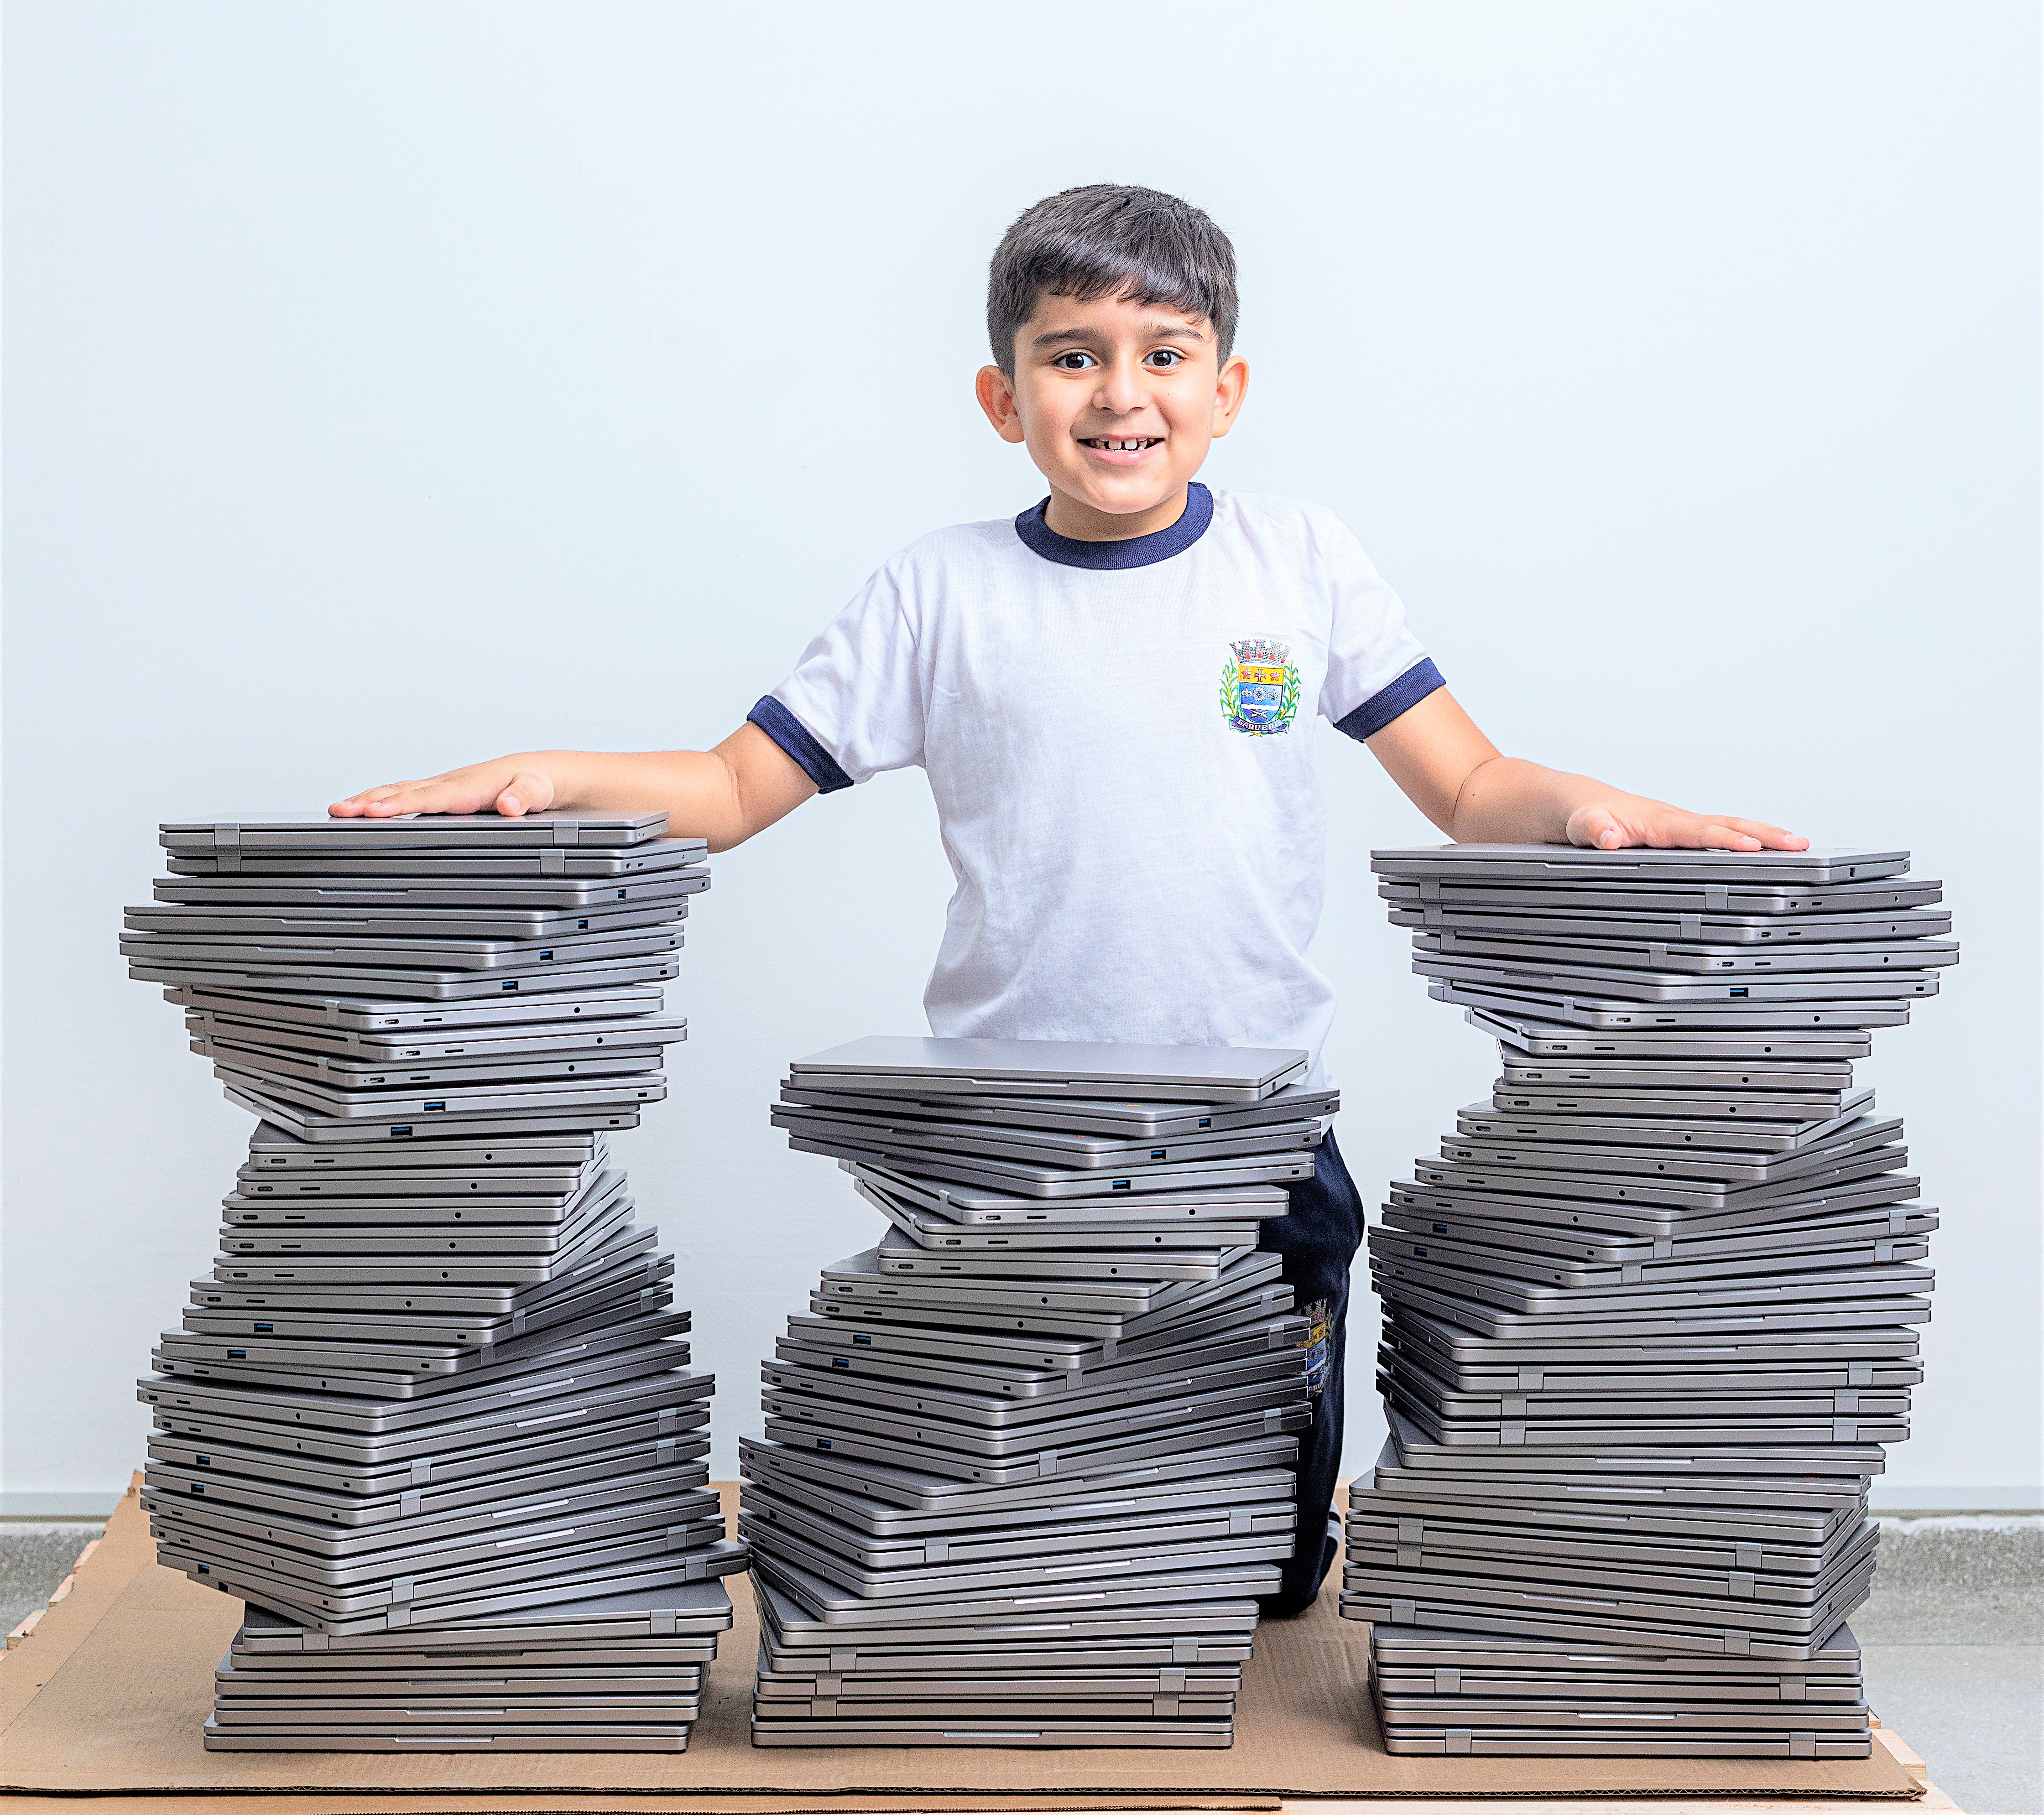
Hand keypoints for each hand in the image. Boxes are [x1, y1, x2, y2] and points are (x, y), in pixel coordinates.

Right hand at [329, 759, 557, 819]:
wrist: (536, 774)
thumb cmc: (535, 783)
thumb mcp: (537, 791)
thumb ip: (524, 798)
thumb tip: (509, 805)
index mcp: (468, 787)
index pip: (429, 798)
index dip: (401, 805)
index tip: (374, 810)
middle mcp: (449, 784)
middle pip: (404, 792)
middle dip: (371, 800)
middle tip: (340, 810)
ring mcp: (441, 789)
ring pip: (399, 791)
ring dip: (368, 799)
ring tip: (338, 810)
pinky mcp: (439, 794)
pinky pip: (405, 795)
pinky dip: (380, 800)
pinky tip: (361, 809)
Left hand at [1566, 796, 1808, 853]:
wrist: (1582, 806)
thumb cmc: (1585, 817)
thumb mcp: (1583, 826)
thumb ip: (1594, 830)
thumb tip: (1608, 837)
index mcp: (1659, 823)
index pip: (1698, 832)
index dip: (1725, 840)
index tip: (1751, 846)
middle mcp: (1678, 822)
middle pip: (1728, 825)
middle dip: (1763, 834)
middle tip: (1799, 844)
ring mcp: (1684, 827)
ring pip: (1730, 827)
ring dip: (1764, 835)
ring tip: (1800, 846)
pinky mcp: (1684, 835)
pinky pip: (1721, 835)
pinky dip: (1748, 840)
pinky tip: (1770, 853)